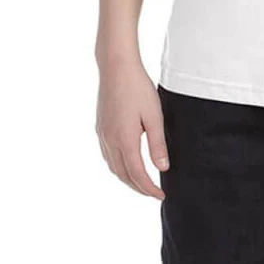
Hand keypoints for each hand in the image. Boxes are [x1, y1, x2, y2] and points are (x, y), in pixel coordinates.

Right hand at [96, 59, 168, 199]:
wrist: (116, 68)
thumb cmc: (138, 88)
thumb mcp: (154, 116)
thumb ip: (157, 144)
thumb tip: (162, 168)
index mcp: (125, 140)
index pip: (137, 174)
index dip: (149, 189)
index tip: (161, 196)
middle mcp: (110, 141)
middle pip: (123, 175)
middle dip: (138, 187)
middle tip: (153, 193)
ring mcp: (103, 134)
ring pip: (113, 166)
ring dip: (127, 178)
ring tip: (142, 182)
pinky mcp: (101, 127)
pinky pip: (108, 155)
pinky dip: (118, 166)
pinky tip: (126, 162)